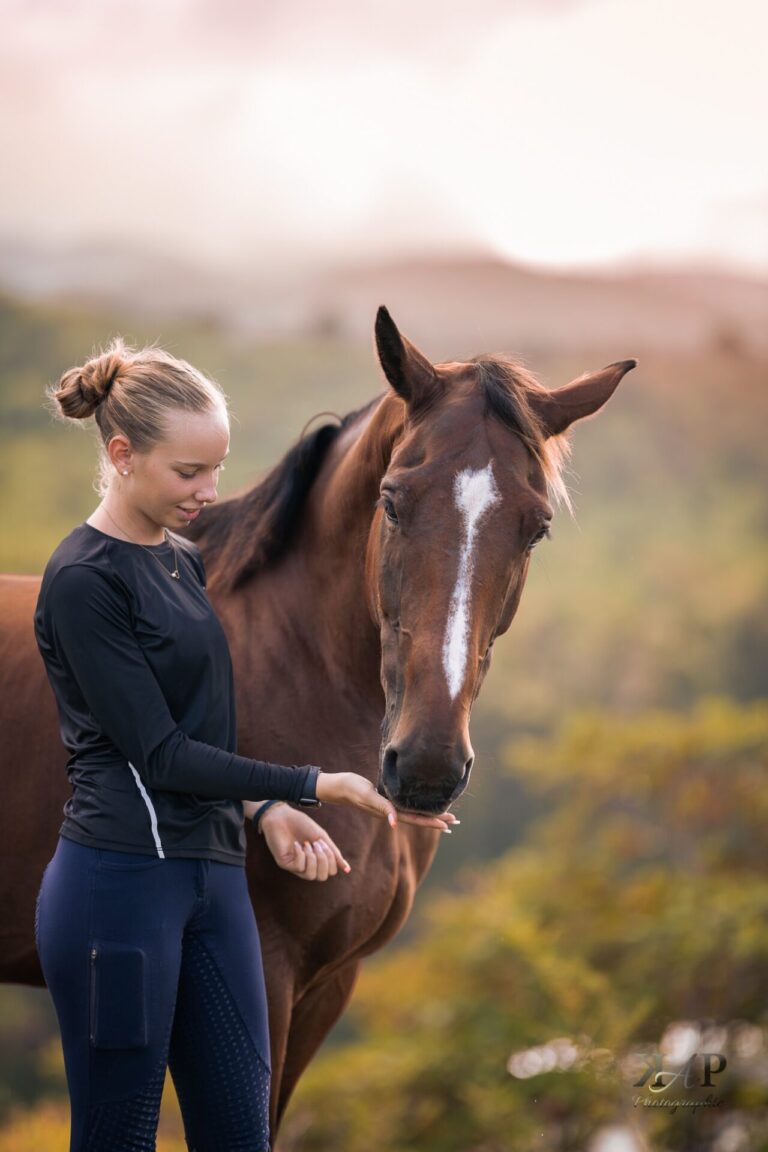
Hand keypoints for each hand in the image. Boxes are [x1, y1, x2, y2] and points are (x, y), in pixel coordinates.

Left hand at [256, 802, 351, 880]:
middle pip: (322, 877)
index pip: (330, 872)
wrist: (282, 816)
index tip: (322, 842)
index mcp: (317, 860)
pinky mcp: (285, 864)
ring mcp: (295, 866)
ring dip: (312, 857)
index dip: (331, 859)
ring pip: (310, 875)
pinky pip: (299, 867)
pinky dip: (301, 854)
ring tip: (306, 843)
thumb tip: (347, 870)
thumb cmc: (301, 825)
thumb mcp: (321, 837)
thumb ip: (333, 853)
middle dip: (323, 860)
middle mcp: (306, 866)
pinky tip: (296, 844)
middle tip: (316, 844)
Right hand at [314, 771, 459, 833]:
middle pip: (417, 817)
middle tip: (455, 822)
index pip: (415, 818)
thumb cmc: (352, 788)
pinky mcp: (384, 799)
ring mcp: (387, 806)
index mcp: (389, 811)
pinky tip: (421, 806)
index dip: (431, 821)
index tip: (448, 824)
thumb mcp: (367, 796)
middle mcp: (391, 811)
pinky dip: (415, 807)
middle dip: (436, 820)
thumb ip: (382, 808)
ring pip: (412, 812)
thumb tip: (395, 823)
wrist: (338, 786)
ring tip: (444, 817)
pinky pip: (403, 805)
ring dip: (428, 815)